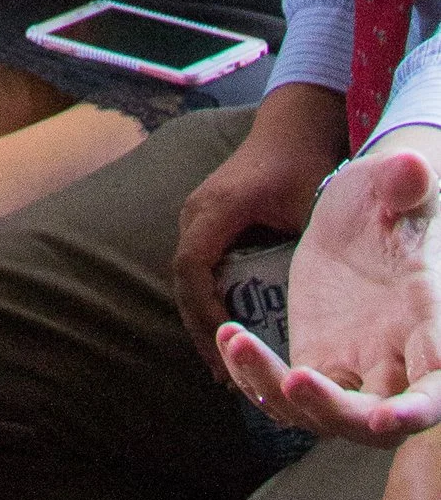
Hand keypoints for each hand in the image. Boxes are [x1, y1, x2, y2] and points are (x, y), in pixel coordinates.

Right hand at [172, 78, 348, 364]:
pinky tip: (231, 331)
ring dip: (201, 317)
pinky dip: (208, 300)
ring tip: (226, 365)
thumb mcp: (309, 206)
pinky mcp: (209, 219)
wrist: (295, 123)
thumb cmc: (304, 163)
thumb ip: (306, 250)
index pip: (192, 266)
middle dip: (200, 327)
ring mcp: (199, 213)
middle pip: (183, 277)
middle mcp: (197, 211)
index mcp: (216, 208)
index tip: (231, 349)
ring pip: (187, 274)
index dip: (205, 312)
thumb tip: (316, 311)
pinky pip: (198, 265)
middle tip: (225, 376)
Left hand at [217, 129, 440, 441]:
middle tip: (296, 382)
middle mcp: (395, 363)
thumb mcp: (396, 187)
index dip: (420, 412)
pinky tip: (228, 336)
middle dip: (339, 413)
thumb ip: (405, 185)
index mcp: (430, 327)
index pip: (437, 388)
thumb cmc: (390, 201)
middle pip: (376, 419)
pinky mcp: (315, 359)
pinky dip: (256, 376)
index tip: (388, 419)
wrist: (362, 213)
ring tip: (236, 339)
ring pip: (323, 414)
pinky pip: (285, 390)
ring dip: (278, 393)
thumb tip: (415, 168)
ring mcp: (352, 368)